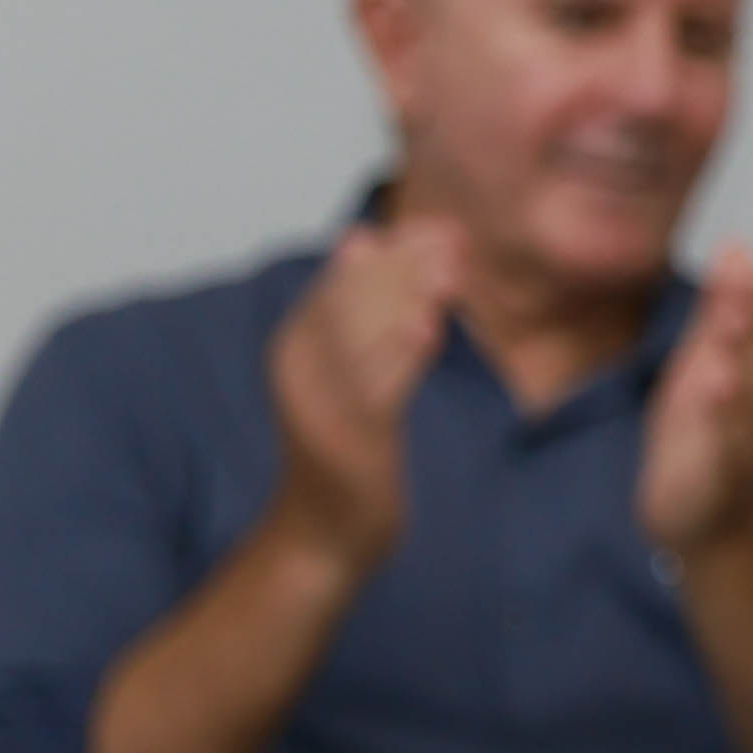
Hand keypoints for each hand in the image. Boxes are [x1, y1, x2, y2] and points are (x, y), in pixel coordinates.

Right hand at [264, 217, 459, 570]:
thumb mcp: (354, 366)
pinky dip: (398, 358)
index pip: (343, 282)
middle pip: (351, 303)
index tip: (443, 224)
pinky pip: (372, 391)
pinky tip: (429, 331)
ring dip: (406, 299)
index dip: (394, 252)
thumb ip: (361, 307)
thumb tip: (366, 235)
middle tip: (455, 237)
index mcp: (297, 343)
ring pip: (360, 339)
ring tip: (450, 269)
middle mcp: (298, 367)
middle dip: (406, 266)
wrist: (325, 527)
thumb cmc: (349, 439)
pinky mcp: (342, 439)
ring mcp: (317, 403)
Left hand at [640, 249, 752, 554]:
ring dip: (749, 357)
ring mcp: (746, 443)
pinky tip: (714, 382)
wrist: (697, 519)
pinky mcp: (716, 477)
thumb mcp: (711, 360)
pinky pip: (724, 445)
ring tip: (733, 320)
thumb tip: (742, 245)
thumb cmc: (705, 431)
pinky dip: (721, 415)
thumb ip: (726, 306)